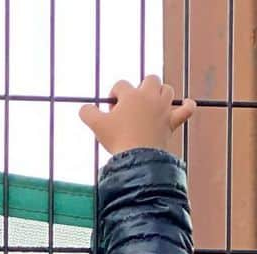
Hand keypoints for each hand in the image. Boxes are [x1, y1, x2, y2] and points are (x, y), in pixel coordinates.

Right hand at [79, 76, 195, 154]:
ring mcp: (163, 108)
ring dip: (160, 94)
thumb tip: (83, 108)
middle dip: (140, 89)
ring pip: (167, 89)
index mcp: (131, 94)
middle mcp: (150, 96)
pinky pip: (187, 109)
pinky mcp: (173, 121)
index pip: (121, 85)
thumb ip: (87, 113)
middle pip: (149, 79)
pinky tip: (186, 105)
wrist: (137, 157)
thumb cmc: (117, 140)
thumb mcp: (96, 126)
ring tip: (151, 106)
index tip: (110, 111)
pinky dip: (187, 106)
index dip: (114, 96)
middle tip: (131, 107)